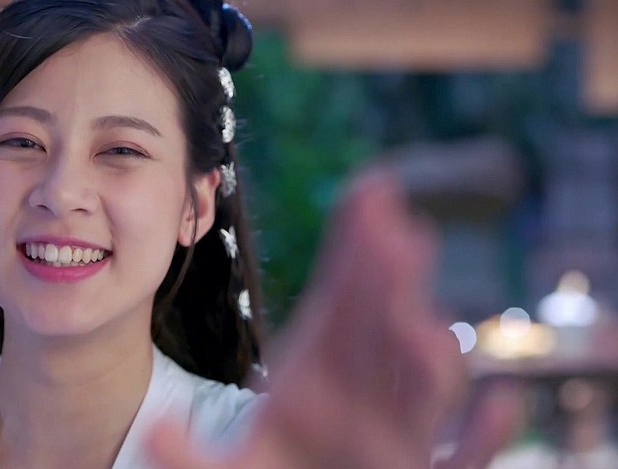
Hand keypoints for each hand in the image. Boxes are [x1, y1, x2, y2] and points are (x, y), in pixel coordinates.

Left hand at [148, 171, 520, 467]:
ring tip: (412, 323)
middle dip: (390, 282)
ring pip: (424, 384)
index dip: (358, 245)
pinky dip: (487, 434)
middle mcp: (362, 394)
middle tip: (395, 236)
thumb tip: (154, 434)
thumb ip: (190, 459)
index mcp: (313, 376)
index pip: (342, 299)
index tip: (371, 191)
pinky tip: (502, 403)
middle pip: (382, 326)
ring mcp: (397, 436)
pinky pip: (462, 456)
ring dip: (426, 351)